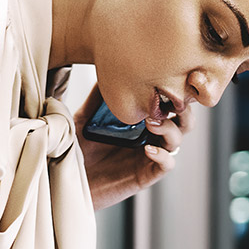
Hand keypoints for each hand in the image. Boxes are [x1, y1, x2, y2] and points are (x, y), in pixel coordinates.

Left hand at [74, 87, 192, 211]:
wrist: (65, 179)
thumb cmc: (76, 150)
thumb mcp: (84, 119)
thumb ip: (96, 98)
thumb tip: (105, 69)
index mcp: (140, 121)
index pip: (168, 104)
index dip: (174, 93)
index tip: (167, 79)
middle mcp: (149, 137)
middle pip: (183, 121)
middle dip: (183, 109)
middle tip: (168, 100)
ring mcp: (148, 157)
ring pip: (176, 141)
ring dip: (169, 128)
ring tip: (150, 122)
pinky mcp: (144, 176)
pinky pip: (166, 165)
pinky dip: (163, 156)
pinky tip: (149, 149)